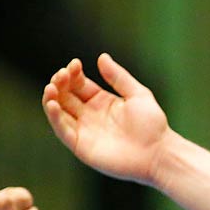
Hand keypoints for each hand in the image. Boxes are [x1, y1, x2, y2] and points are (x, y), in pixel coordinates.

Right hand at [43, 53, 170, 185]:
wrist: (158, 153)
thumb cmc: (152, 125)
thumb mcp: (138, 94)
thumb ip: (118, 77)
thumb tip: (101, 57)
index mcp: (101, 101)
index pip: (79, 84)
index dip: (74, 74)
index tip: (75, 64)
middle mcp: (89, 115)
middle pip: (65, 96)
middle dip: (60, 83)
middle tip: (61, 74)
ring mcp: (84, 130)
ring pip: (59, 112)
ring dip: (52, 98)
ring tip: (51, 87)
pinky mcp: (80, 146)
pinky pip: (63, 130)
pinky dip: (55, 118)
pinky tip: (53, 105)